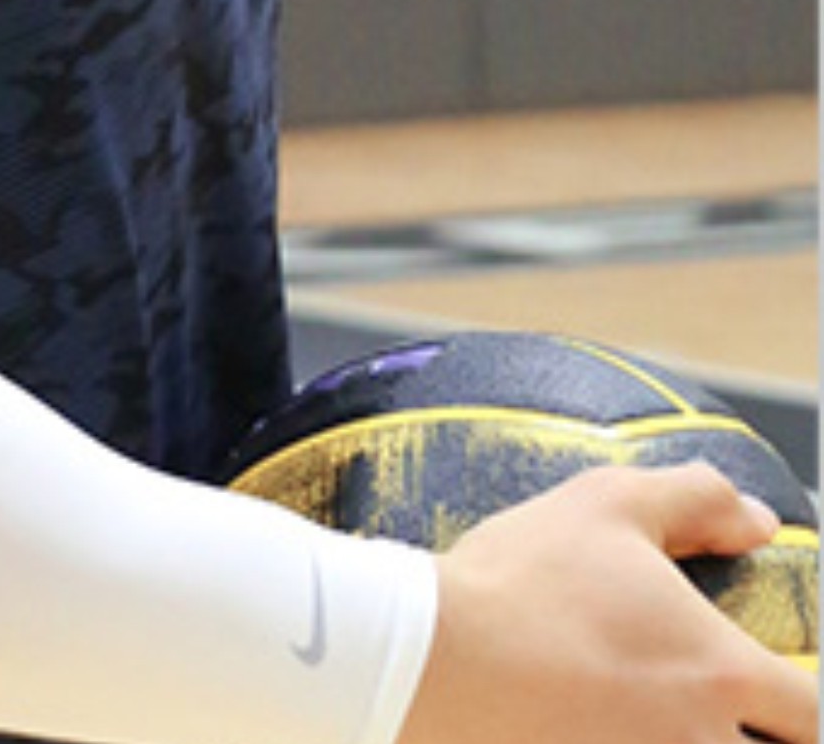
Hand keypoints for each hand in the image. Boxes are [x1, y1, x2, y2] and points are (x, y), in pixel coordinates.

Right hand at [399, 463, 816, 743]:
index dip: (808, 705)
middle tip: (727, 717)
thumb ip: (696, 500)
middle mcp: (704, 743)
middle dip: (766, 738)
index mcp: (721, 671)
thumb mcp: (607, 504)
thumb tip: (760, 520)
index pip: (817, 715)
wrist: (434, 658)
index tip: (783, 696)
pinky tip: (602, 737)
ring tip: (657, 725)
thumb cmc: (521, 580)